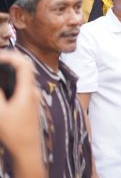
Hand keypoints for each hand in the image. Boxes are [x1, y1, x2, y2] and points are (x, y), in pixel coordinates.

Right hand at [0, 51, 43, 176]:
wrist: (28, 149)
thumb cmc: (14, 133)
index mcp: (27, 90)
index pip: (24, 64)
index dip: (10, 56)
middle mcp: (33, 91)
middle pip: (24, 67)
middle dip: (9, 60)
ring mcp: (34, 97)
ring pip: (24, 76)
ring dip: (11, 70)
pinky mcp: (31, 103)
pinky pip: (23, 85)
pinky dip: (12, 80)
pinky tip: (3, 84)